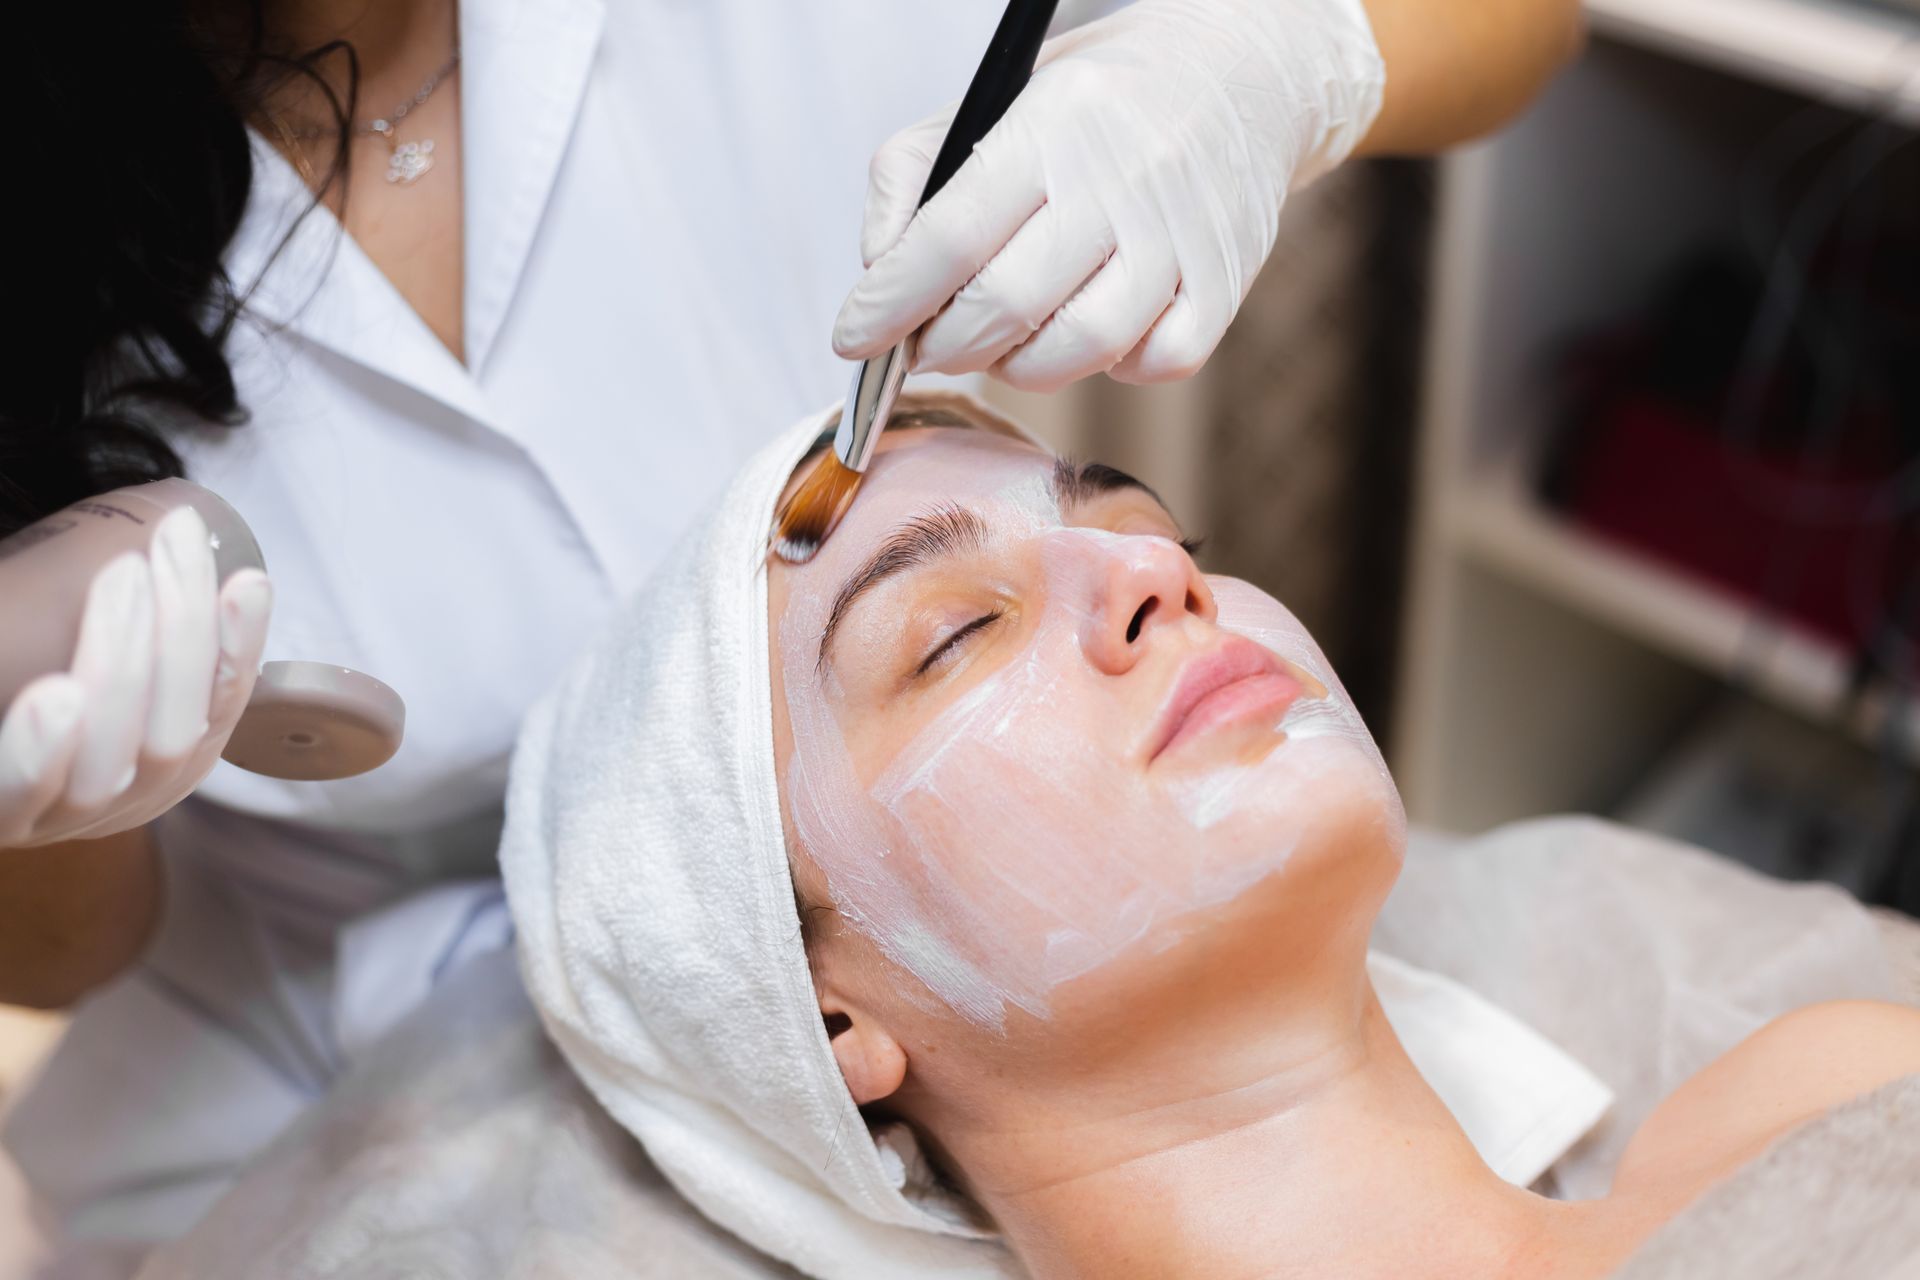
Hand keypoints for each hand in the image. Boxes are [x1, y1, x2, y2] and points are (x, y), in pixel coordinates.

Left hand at [0, 506, 271, 847]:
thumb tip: (175, 529)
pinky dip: (44, 748)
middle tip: (169, 545)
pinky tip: (57, 696)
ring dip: (125, 662)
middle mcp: (124, 798)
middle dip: (183, 631)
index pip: (218, 706)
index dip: (240, 645)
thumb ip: (133, 622)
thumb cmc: (23, 693)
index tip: (246, 579)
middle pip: (175, 731)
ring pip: (112, 757)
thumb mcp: (97, 654)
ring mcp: (59, 820)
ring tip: (123, 577)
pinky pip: (22, 797)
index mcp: (163, 761)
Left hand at [833, 0, 1384, 391]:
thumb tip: (878, 279)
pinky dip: (1112, 369)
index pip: (949, 239)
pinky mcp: (1226, 282)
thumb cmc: (1094, 104)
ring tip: (1003, 343)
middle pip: (1006, 305)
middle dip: (944, 347)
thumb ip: (912, 181)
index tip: (852, 340)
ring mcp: (1181, 237)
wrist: (1240, 74)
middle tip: (928, 347)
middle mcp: (1121, 180)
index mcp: (1051, 126)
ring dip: (1020, 368)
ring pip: (1080, 349)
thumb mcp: (990, 103)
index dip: (888, 305)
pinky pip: (1156, 364)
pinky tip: (1091, 335)